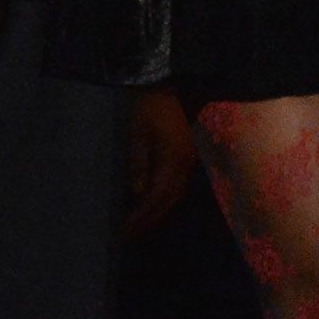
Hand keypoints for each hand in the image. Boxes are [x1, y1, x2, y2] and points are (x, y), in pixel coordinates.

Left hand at [125, 89, 198, 236]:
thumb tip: (137, 193)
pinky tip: (157, 201)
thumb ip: (139, 164)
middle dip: (152, 219)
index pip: (156, 198)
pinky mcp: (192, 154)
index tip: (126, 232)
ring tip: (143, 223)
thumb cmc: (154, 107)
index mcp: (173, 161)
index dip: (142, 217)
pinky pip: (181, 183)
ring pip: (178, 193)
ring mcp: (192, 160)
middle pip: (170, 200)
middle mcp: (186, 165)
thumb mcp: (138, 133)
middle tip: (133, 235)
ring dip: (161, 210)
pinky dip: (168, 197)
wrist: (180, 83)